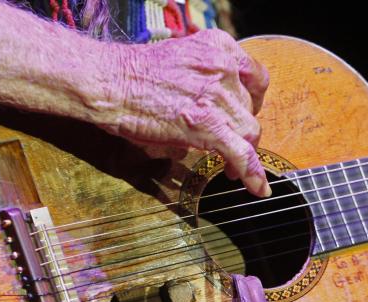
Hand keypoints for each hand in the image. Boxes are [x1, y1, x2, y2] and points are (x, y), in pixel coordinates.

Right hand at [103, 30, 270, 196]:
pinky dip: (252, 173)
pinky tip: (257, 189)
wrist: (110, 82)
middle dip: (243, 129)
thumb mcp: (177, 62)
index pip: (253, 76)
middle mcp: (223, 69)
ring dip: (245, 153)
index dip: (252, 100)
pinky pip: (241, 153)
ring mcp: (217, 97)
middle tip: (232, 146)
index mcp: (217, 47)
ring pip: (249, 132)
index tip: (244, 114)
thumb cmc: (131, 75)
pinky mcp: (207, 125)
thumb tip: (200, 112)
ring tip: (232, 170)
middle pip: (250, 107)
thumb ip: (198, 80)